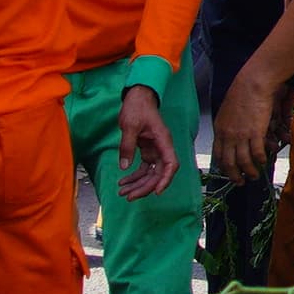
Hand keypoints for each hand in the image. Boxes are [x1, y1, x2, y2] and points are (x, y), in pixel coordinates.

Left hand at [114, 84, 176, 199]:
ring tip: (122, 192)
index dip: (166, 179)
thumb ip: (127, 146)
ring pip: (150, 173)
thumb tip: (124, 168)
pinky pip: (143, 168)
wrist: (137, 97)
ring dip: (138, 184)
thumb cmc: (137, 108)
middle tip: (128, 196)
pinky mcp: (147, 151)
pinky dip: (134, 176)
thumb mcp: (130, 125)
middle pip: (159, 173)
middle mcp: (162, 148)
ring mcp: (155, 150)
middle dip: (145, 187)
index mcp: (163, 141)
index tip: (157, 192)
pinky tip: (123, 182)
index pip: (171, 164)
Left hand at [211, 67, 284, 180]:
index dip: (224, 166)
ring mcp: (241, 135)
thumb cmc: (242, 92)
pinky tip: (264, 162)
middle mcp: (228, 135)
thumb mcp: (229, 110)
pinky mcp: (255, 133)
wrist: (252, 84)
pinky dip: (260, 160)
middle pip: (228, 162)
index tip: (229, 172)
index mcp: (220, 129)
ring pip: (243, 161)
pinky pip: (257, 153)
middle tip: (240, 182)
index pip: (218, 154)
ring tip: (254, 176)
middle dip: (234, 175)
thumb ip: (229, 125)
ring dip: (249, 171)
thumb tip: (234, 135)